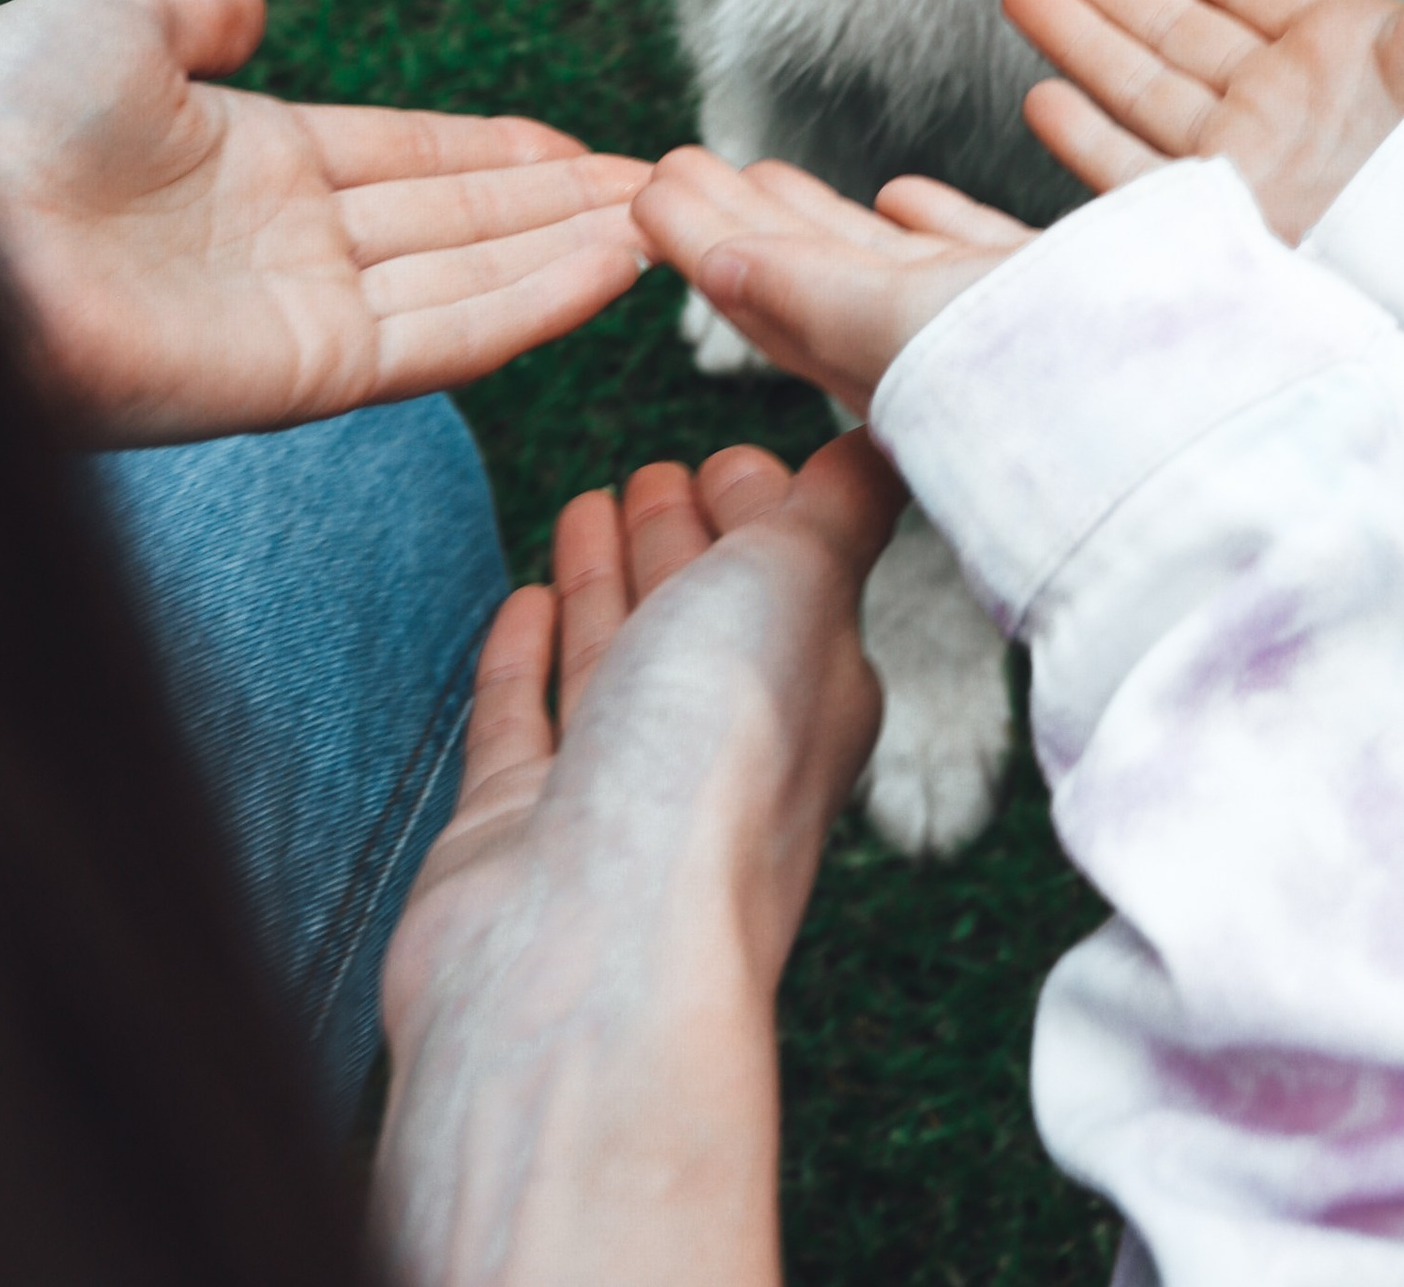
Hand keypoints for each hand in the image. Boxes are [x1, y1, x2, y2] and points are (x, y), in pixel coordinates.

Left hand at [0, 0, 648, 445]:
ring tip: (674, 223)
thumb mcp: (110, 27)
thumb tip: (246, 2)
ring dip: (574, 253)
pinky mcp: (302, 376)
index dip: (508, 156)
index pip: (415, 161)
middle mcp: (288, 247)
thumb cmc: (0, 120)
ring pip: (474, 282)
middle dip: (569, 207)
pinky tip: (613, 267)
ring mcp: (299, 316)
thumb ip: (192, 20)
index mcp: (249, 163)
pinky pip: (441, 339)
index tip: (599, 151)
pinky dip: (533, 305)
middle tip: (677, 191)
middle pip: (463, 225)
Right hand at [378, 435, 902, 1286]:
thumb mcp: (800, 585)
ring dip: (603, 580)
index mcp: (809, 689)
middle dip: (682, 537)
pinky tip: (521, 601)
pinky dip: (524, 659)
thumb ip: (837, 508)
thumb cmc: (713, 764)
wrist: (586, 957)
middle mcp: (719, 743)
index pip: (791, 575)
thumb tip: (885, 447)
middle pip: (700, 616)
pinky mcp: (518, 826)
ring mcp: (613, 790)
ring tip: (587, 503)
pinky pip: (523, 721)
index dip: (764, 508)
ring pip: (613, 659)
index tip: (730, 448)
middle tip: (653, 464)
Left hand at [633, 149, 1031, 413]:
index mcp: (878, 364)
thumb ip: (814, 298)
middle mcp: (926, 350)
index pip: (762, 294)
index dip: (700, 241)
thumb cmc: (1047, 378)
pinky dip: (930, 218)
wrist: (1212, 403)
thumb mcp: (908, 328)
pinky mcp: (1057, 291)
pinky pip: (971, 249)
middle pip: (807, 272)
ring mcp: (991, 319)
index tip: (646, 193)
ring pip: (879, 260)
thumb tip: (717, 268)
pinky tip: (903, 195)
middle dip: (740, 219)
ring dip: (817, 217)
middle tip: (682, 162)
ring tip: (765, 174)